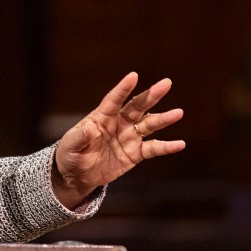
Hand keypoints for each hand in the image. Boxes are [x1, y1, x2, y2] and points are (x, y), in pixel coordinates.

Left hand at [52, 72, 185, 208]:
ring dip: (163, 119)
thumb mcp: (71, 145)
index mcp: (101, 117)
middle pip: (137, 107)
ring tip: (178, 112)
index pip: (114, 100)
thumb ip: (80, 136)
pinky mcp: (135, 154)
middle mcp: (118, 124)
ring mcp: (128, 138)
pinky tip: (180, 144)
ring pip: (149, 125)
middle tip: (166, 83)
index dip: (123, 88)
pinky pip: (153, 149)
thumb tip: (89, 128)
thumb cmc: (71, 154)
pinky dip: (166, 147)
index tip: (134, 75)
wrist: (77, 174)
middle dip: (151, 95)